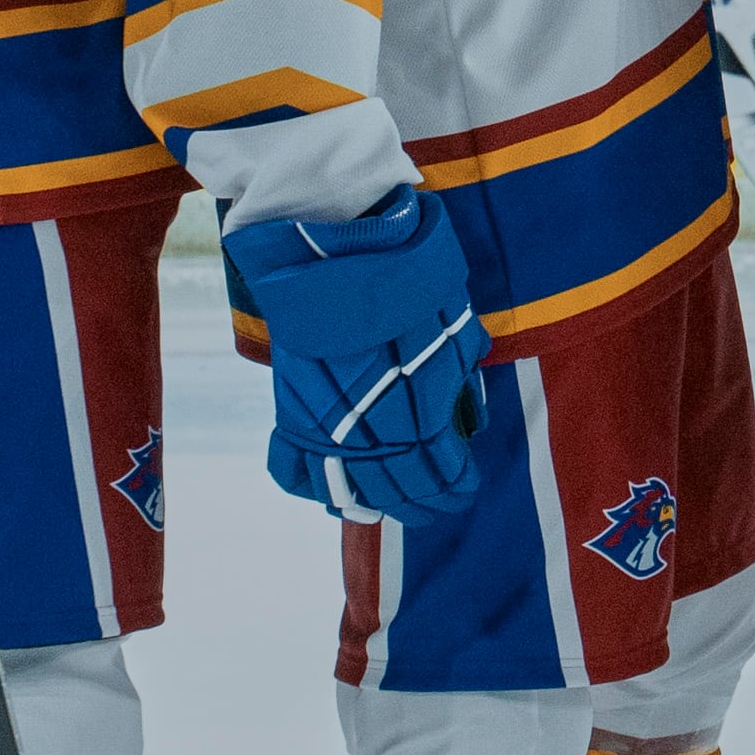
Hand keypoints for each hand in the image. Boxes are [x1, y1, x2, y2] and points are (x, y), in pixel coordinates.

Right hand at [219, 188, 486, 524]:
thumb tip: (465, 414)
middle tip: (436, 509)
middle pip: (398, 485)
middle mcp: (371, 422)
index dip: (454, 487)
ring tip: (391, 512)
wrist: (335, 243)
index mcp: (418, 404)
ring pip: (348, 487)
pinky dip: (314, 488)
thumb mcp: (454, 322)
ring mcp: (324, 420)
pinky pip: (294, 465)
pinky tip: (335, 496)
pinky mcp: (289, 407)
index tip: (464, 490)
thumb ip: (458, 372)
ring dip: (373, 505)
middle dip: (422, 503)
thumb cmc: (408, 275)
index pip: (440, 468)